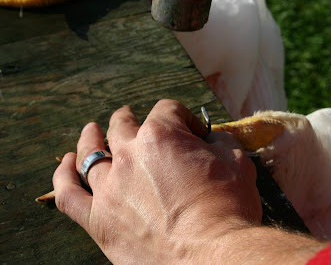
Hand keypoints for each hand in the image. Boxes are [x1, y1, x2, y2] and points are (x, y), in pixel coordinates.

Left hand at [52, 99, 261, 262]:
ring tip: (91, 131)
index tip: (193, 132)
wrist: (212, 256)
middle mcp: (130, 155)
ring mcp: (110, 188)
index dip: (183, 117)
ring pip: (91, 154)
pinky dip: (62, 176)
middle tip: (131, 117)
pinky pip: (68, 195)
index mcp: (161, 136)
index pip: (168, 110)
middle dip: (130, 118)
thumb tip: (214, 138)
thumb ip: (222, 142)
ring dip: (91, 138)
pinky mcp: (99, 220)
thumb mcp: (236, 163)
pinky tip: (65, 164)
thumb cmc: (228, 208)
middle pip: (122, 125)